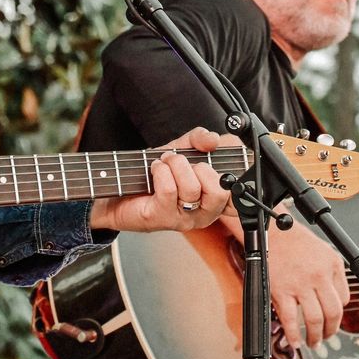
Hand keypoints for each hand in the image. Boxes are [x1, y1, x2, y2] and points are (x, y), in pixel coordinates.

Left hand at [88, 127, 228, 234]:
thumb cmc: (154, 175)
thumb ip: (200, 140)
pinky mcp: (161, 218)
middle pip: (219, 191)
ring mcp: (183, 219)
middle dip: (199, 167)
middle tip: (181, 163)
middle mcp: (203, 213)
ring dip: (174, 165)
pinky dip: (160, 172)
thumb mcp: (181, 150)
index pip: (239, 194)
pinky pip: (169, 190)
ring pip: (192, 188)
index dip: (233, 172)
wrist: (118, 188)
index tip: (215, 156)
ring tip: (163, 164)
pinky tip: (155, 170)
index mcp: (215, 200)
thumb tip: (213, 139)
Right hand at [265, 217, 349, 347]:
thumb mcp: (325, 252)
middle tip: (327, 337)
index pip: (344, 298)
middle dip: (331, 330)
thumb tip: (338, 298)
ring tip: (313, 342)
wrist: (272, 232)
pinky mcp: (281, 290)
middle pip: (333, 313)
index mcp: (332, 266)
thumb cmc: (296, 241)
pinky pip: (290, 318)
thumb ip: (334, 274)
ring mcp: (300, 285)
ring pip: (314, 319)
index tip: (332, 320)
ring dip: (315, 336)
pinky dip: (293, 334)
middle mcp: (319, 276)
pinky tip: (295, 340)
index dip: (338, 312)